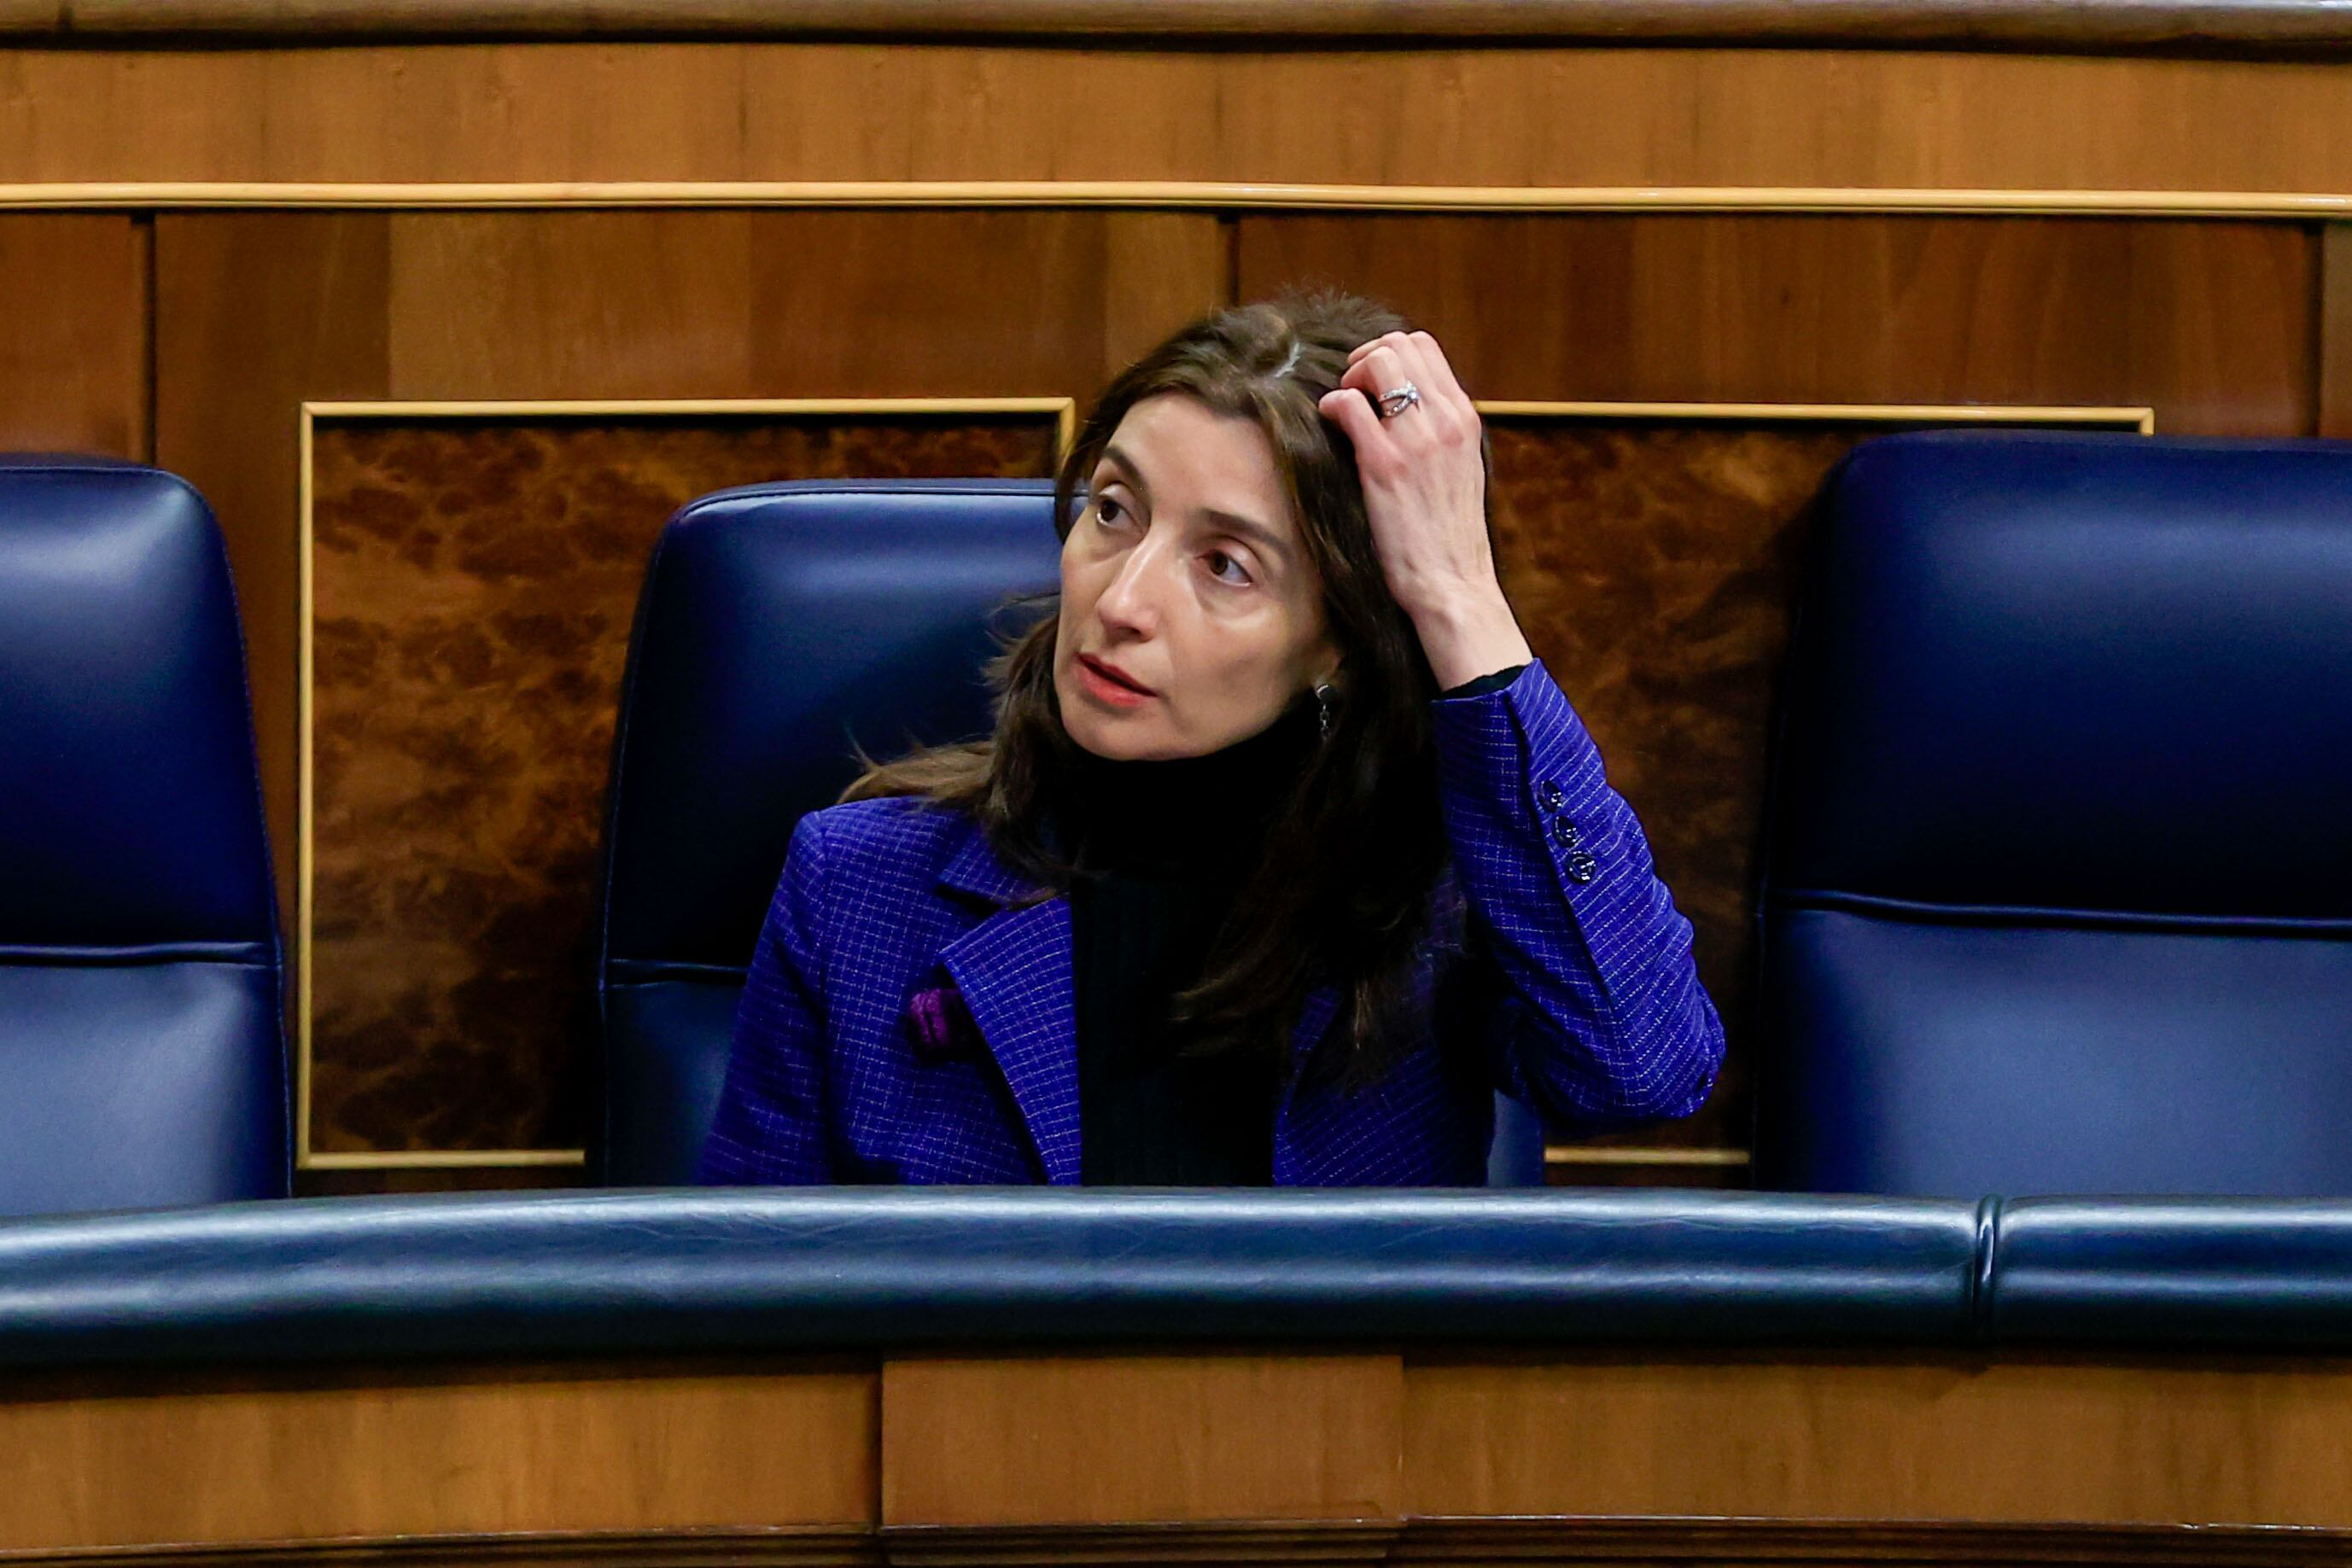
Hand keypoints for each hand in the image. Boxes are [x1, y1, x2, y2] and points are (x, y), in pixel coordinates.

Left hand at [1319, 330, 1531, 688]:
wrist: (1453, 584)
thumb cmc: (1449, 536)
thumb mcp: (1459, 471)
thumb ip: (1440, 434)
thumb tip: (1405, 409)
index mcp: (1465, 419)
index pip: (1425, 348)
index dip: (1389, 354)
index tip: (1371, 384)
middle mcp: (1446, 420)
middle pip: (1400, 346)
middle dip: (1366, 360)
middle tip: (1352, 392)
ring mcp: (1417, 440)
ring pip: (1378, 364)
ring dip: (1350, 378)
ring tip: (1344, 409)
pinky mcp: (1385, 465)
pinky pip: (1349, 406)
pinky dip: (1333, 406)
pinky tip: (1331, 425)